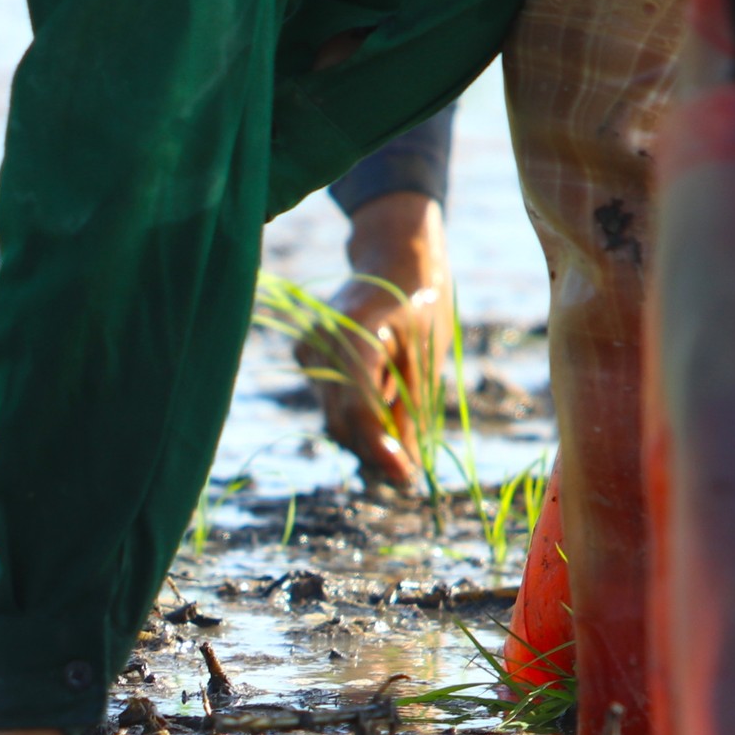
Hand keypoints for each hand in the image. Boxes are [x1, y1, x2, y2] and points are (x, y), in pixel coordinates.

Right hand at [293, 192, 451, 491]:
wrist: (393, 257)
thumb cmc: (421, 299)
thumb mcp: (426, 355)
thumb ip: (411, 410)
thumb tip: (405, 466)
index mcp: (354, 335)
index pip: (358, 409)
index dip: (380, 449)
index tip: (406, 477)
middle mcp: (321, 345)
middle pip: (340, 422)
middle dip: (372, 451)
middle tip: (408, 473)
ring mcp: (309, 351)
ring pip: (333, 417)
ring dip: (365, 435)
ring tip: (400, 433)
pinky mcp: (307, 357)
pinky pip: (330, 402)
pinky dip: (356, 415)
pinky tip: (382, 403)